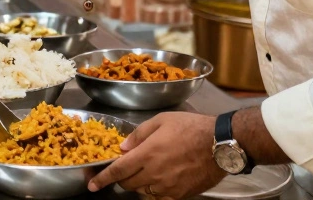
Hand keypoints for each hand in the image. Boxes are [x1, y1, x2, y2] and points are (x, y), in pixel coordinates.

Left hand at [88, 112, 224, 198]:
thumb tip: (122, 148)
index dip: (102, 179)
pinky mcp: (179, 195)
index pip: (117, 170)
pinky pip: (158, 197)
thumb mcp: (162, 121)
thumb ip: (138, 134)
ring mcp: (166, 187)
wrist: (220, 145)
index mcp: (147, 153)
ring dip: (138, 184)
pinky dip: (153, 191)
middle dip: (121, 178)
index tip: (92, 184)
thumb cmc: (191, 128)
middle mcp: (154, 174)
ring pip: (141, 192)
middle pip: (127, 184)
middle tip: (125, 169)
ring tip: (146, 171)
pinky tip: (159, 180)